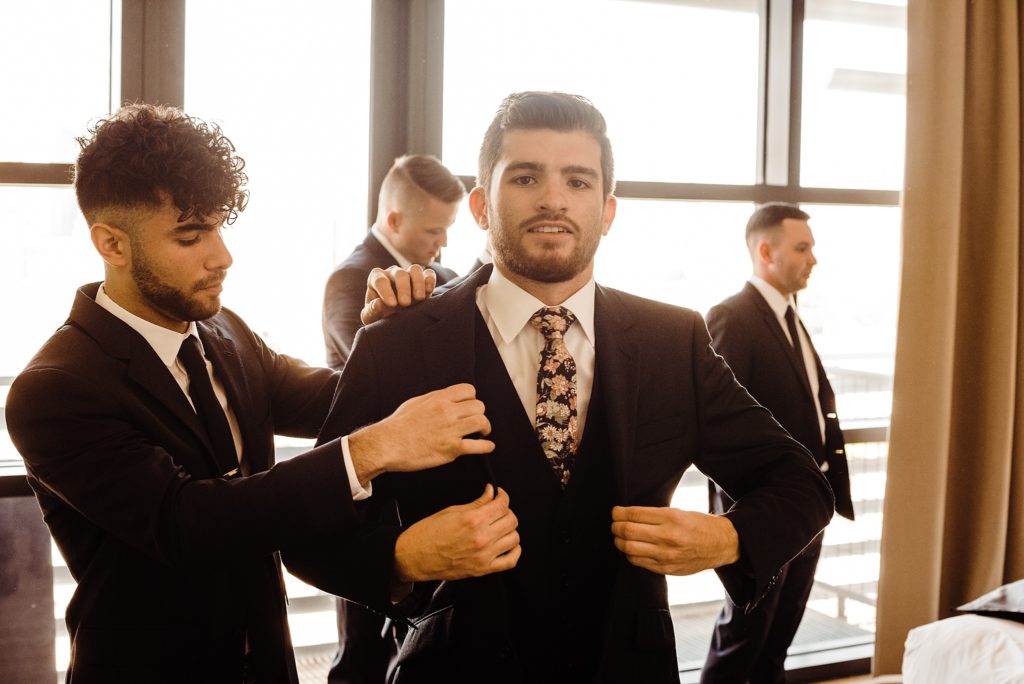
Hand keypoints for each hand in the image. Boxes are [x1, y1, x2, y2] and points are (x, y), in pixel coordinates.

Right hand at [348, 383, 493, 481]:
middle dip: (479, 414)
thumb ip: (434, 399)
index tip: (470, 407)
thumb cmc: (398, 425)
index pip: (469, 390)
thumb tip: (445, 399)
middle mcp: (448, 412)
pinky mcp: (451, 448)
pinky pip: (478, 446)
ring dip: (485, 428)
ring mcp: (451, 430)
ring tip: (482, 433)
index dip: (472, 399)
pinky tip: (487, 446)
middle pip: (479, 406)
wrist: (387, 444)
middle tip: (476, 423)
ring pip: (482, 422)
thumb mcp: (416, 402)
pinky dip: (486, 446)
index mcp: (439, 398)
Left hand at [361, 264, 436, 325]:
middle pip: (399, 274)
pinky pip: (428, 273)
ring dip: (418, 283)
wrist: (394, 318)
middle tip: (405, 304)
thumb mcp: (371, 316)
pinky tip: (429, 290)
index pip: (380, 280)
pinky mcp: (423, 279)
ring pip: (415, 269)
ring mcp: (408, 274)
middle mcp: (392, 273)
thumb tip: (379, 303)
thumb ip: (372, 310)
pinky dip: (430, 280)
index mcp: (376, 278)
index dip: (385, 291)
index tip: (392, 304)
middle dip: (403, 288)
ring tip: (419, 298)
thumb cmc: (379, 315)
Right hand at [394, 485, 520, 581]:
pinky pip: (510, 561)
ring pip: (514, 538)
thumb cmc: (427, 533)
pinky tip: (508, 544)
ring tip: (499, 526)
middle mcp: (481, 538)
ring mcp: (484, 555)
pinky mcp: (482, 569)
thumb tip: (491, 492)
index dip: (503, 496)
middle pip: (511, 520)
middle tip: (497, 510)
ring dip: (509, 529)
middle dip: (506, 511)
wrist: (412, 557)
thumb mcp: (451, 511)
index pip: (502, 504)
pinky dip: (514, 551)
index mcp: (473, 520)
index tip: (499, 495)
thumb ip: (476, 503)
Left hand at [610, 505, 739, 575]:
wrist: (721, 544)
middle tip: (615, 524)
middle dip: (616, 526)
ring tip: (621, 537)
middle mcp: (668, 536)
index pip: (634, 514)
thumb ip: (654, 515)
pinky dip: (630, 554)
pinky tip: (632, 549)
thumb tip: (628, 516)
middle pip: (628, 531)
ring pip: (630, 548)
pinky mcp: (667, 568)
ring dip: (620, 541)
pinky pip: (639, 562)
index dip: (619, 513)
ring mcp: (667, 555)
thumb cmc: (699, 525)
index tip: (615, 512)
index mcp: (671, 517)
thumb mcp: (679, 512)